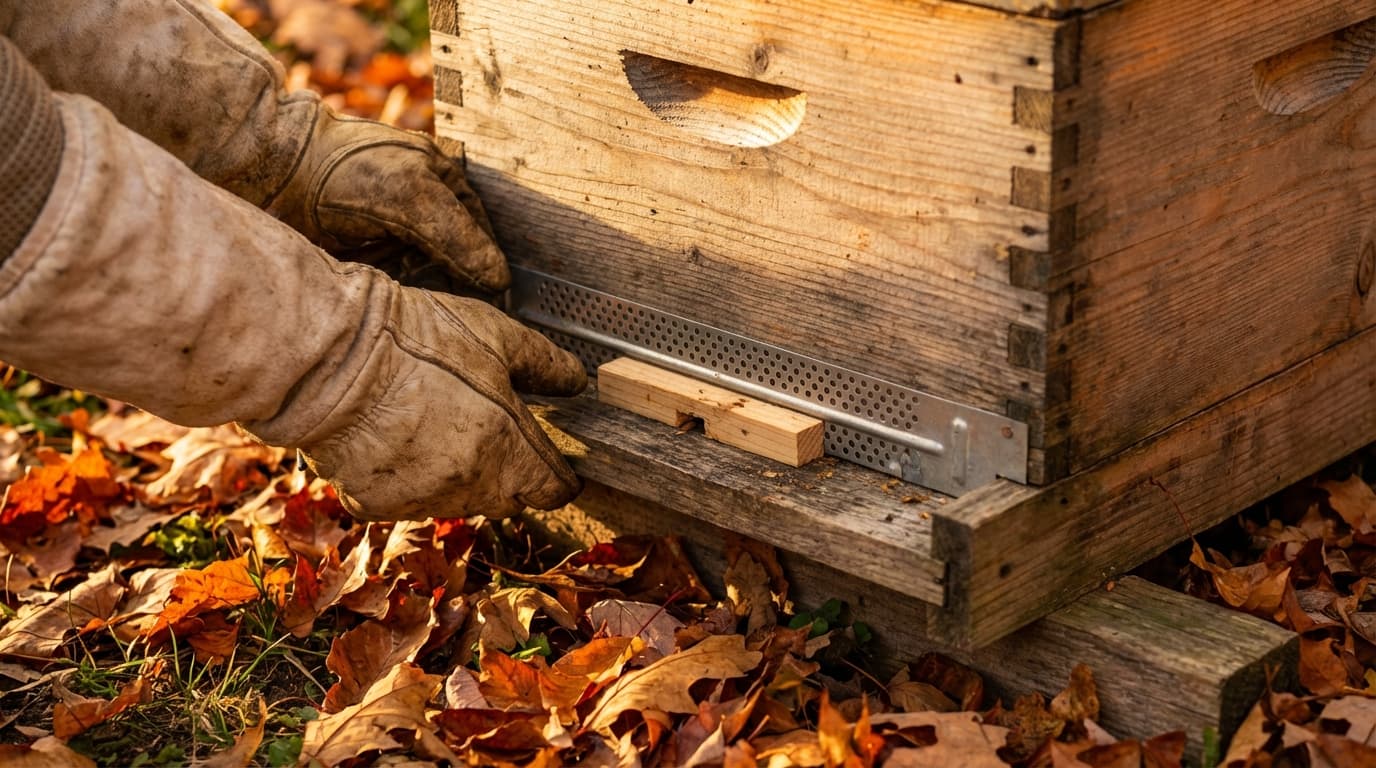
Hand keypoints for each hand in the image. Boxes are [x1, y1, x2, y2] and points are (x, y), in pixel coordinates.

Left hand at [269, 110, 510, 292]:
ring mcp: (391, 231)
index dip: (487, 270)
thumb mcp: (411, 197)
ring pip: (425, 276)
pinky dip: (398, 297)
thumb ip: (458, 237)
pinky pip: (395, 284)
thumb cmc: (339, 170)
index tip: (491, 307)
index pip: (480, 235)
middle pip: (454, 258)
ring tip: (423, 314)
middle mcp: (422, 204)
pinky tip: (395, 308)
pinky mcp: (364, 254)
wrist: (269, 172)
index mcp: (442, 179)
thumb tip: (500, 278)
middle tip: (457, 318)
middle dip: (454, 286)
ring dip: (426, 295)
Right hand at [298, 288, 586, 519]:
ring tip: (440, 427)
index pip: (554, 489)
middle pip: (509, 499)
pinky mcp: (376, 505)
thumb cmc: (415, 339)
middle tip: (495, 435)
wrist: (330, 359)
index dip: (559, 477)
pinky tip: (397, 440)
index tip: (556, 467)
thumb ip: (545, 364)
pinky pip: (408, 501)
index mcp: (509, 449)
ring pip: (459, 502)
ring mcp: (423, 500)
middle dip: (511, 475)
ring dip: (462, 478)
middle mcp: (472, 486)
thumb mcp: (495, 335)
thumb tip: (577, 381)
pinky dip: (411, 480)